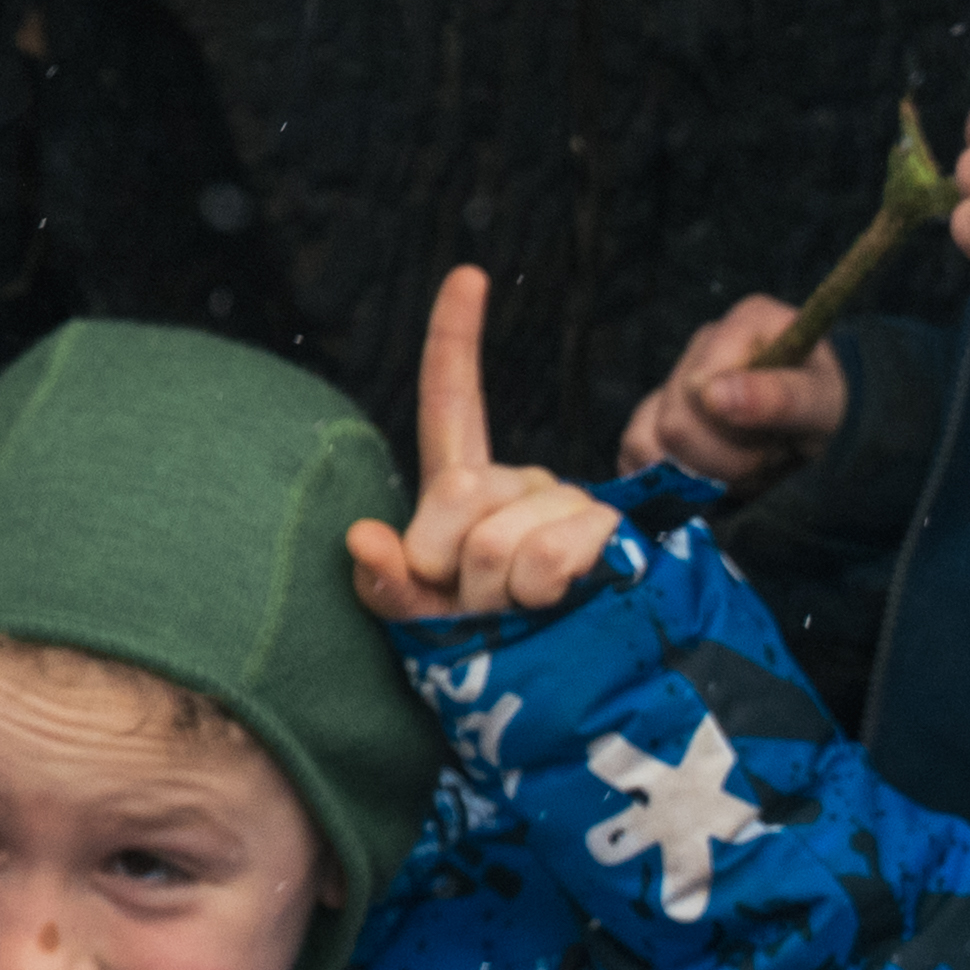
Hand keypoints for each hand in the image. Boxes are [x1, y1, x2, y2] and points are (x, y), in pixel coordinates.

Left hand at [343, 265, 624, 627]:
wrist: (571, 693)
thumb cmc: (490, 655)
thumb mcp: (421, 622)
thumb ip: (386, 584)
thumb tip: (362, 538)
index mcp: (469, 488)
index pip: (454, 404)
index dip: (454, 340)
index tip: (468, 276)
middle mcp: (521, 482)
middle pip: (459, 493)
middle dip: (450, 565)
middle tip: (476, 605)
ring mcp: (567, 502)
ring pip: (498, 539)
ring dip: (496, 595)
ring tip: (521, 614)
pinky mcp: (608, 531)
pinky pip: (546, 556)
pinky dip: (538, 595)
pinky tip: (558, 604)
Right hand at [619, 293, 854, 488]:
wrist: (827, 430)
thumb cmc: (832, 409)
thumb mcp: (825, 405)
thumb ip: (780, 397)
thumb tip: (713, 395)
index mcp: (747, 323)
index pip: (701, 385)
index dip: (735, 426)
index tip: (776, 437)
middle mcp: (705, 345)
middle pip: (676, 421)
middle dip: (727, 459)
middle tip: (769, 457)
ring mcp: (677, 379)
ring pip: (652, 440)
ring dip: (704, 472)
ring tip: (747, 466)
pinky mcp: (658, 415)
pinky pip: (634, 450)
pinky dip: (669, 479)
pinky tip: (707, 479)